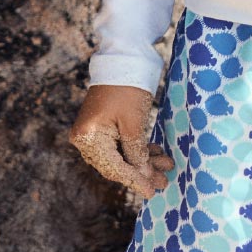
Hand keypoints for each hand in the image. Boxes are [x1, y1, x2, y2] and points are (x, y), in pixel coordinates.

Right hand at [68, 84, 172, 201]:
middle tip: (163, 180)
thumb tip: (143, 178)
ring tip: (165, 166)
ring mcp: (92, 133)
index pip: (113, 167)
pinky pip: (119, 146)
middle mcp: (85, 138)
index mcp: (88, 137)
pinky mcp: (102, 127)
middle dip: (141, 172)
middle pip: (115, 165)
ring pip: (119, 156)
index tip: (152, 191)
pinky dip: (136, 150)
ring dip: (142, 162)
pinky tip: (155, 153)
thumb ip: (136, 153)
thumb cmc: (127, 88)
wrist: (122, 60)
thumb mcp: (134, 123)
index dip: (134, 180)